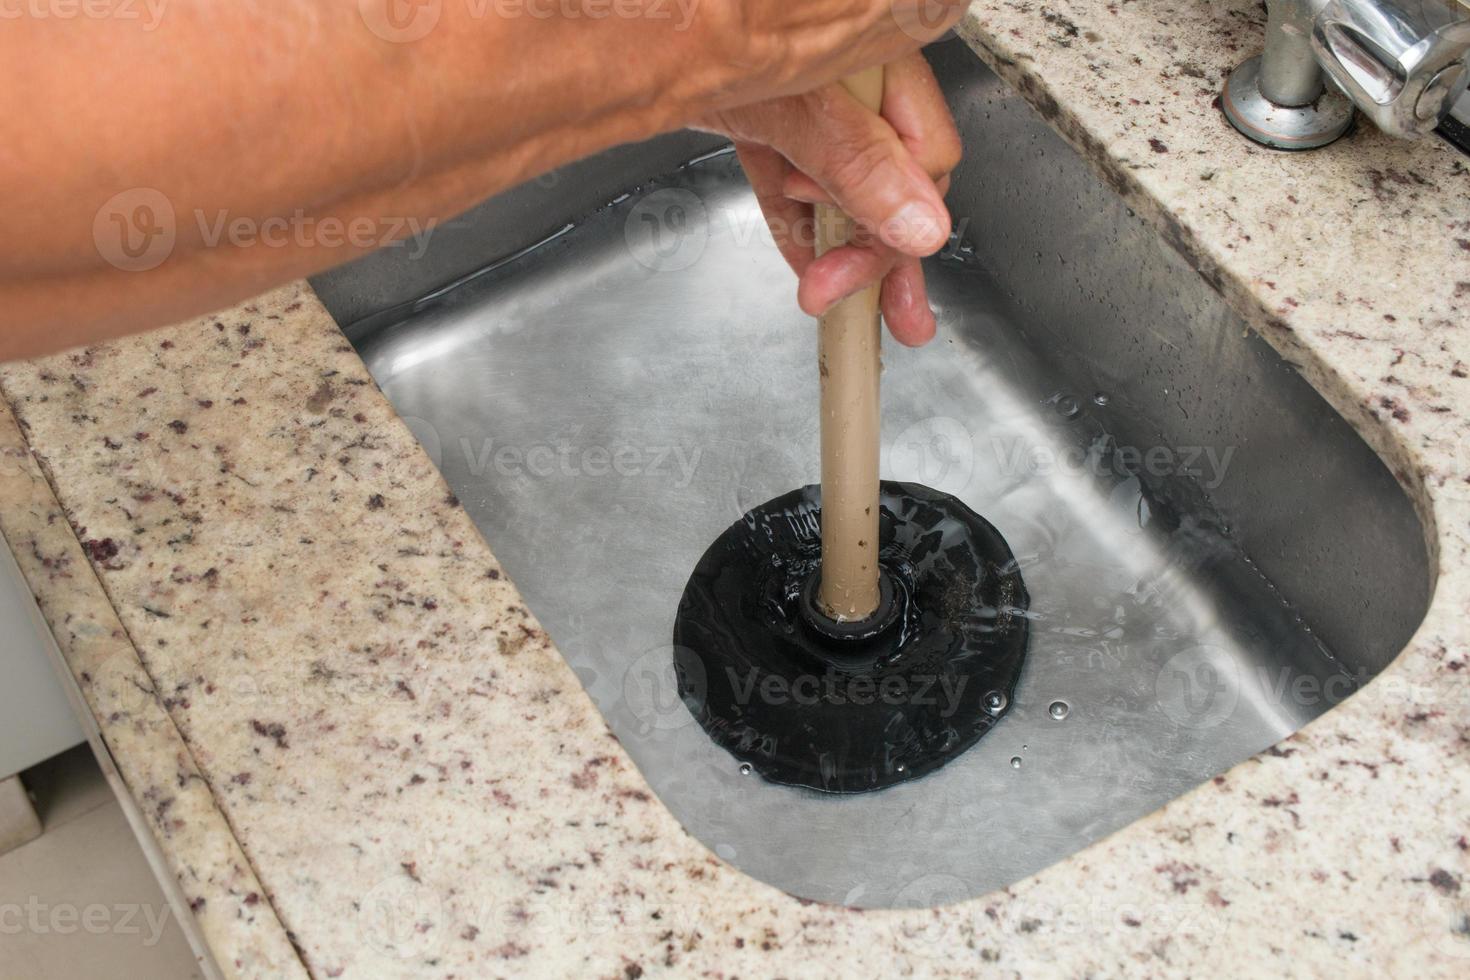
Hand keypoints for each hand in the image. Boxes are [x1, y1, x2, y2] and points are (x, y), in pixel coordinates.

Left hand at [698, 52, 959, 345]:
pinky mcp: (767, 115)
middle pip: (889, 179)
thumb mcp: (798, 104)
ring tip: (838, 299)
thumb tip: (918, 225)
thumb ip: (859, 163)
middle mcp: (856, 78)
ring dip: (842, 247)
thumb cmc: (713, 29)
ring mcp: (811, 99)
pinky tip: (809, 266)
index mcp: (884, 57)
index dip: (897, 218)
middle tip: (857, 302)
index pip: (925, 158)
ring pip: (841, 185)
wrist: (644, 27)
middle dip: (873, 248)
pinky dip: (797, 221)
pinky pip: (793, 177)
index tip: (859, 262)